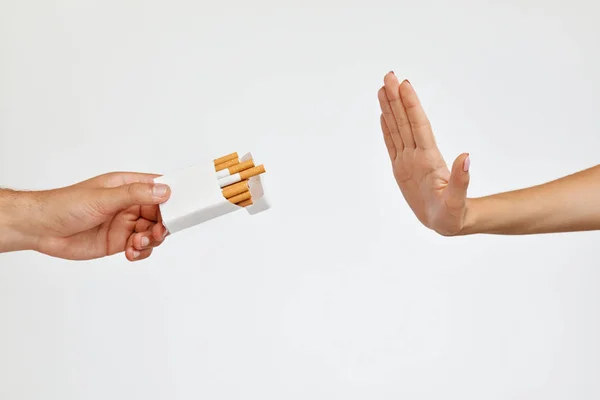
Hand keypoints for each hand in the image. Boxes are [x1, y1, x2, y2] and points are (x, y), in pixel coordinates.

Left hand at [18, 172, 169, 260]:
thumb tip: (163, 191)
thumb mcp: (104, 197)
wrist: (40, 229)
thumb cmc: (65, 205)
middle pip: (159, 214)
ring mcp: (124, 224)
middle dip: (162, 225)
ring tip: (137, 243)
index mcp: (127, 186)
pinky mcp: (118, 242)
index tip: (180, 210)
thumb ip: (135, 195)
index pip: (157, 189)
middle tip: (156, 233)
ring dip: (150, 240)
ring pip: (152, 233)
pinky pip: (140, 247)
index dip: (170, 198)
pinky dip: (141, 252)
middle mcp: (128, 204)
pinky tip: (131, 252)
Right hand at [377, 72, 470, 235]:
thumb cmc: (453, 214)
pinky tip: (383, 116)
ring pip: (397, 128)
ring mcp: (409, 160)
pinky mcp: (401, 169)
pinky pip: (392, 145)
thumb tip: (467, 157)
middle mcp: (418, 155)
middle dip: (397, 98)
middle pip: (405, 121)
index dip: (411, 105)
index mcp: (428, 159)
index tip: (404, 85)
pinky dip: (387, 129)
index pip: (418, 125)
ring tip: (382, 88)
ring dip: (390, 109)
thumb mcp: (457, 200)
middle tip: (389, 75)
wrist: (447, 222)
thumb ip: (462, 179)